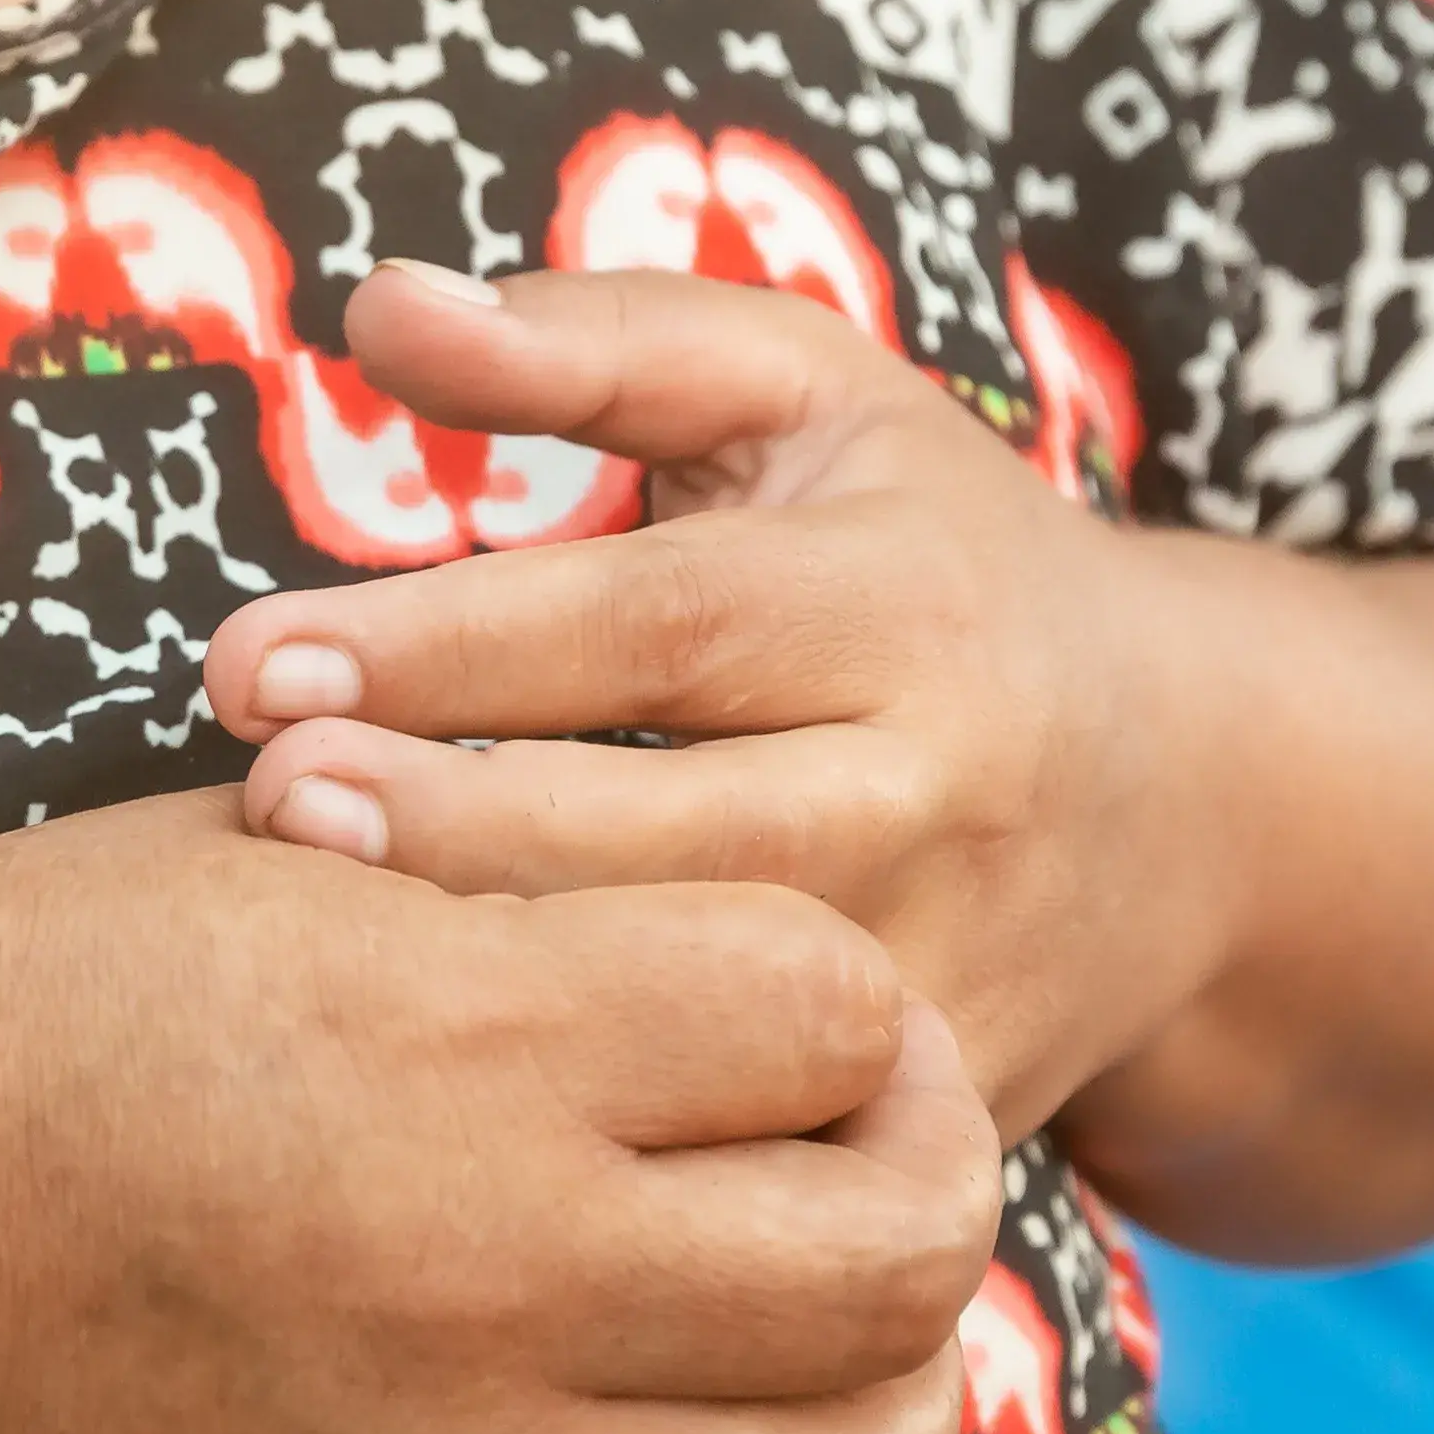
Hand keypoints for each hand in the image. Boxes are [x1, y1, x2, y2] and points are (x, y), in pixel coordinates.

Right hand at [0, 793, 1005, 1433]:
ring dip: (865, 1379)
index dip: (832, 979)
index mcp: (456, 1031)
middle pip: (895, 1253)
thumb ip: (509, 883)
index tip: (767, 981)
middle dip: (910, 1166)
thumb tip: (707, 927)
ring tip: (781, 1303)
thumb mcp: (257, 852)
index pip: (836, 1004)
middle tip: (830, 1130)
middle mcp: (491, 1270)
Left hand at [204, 261, 1233, 1139]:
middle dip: (458, 827)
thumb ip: (593, 344)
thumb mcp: (799, 397)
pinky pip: (760, 1130)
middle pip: (685, 831)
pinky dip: (608, 1121)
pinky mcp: (940, 1107)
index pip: (657, 623)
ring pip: (717, 1000)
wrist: (1191, 800)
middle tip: (265, 811)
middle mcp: (951, 787)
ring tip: (301, 951)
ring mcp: (957, 963)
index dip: (446, 647)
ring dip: (508, 983)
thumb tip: (380, 303)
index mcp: (907, 598)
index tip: (242, 664)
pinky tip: (424, 1109)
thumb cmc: (920, 557)